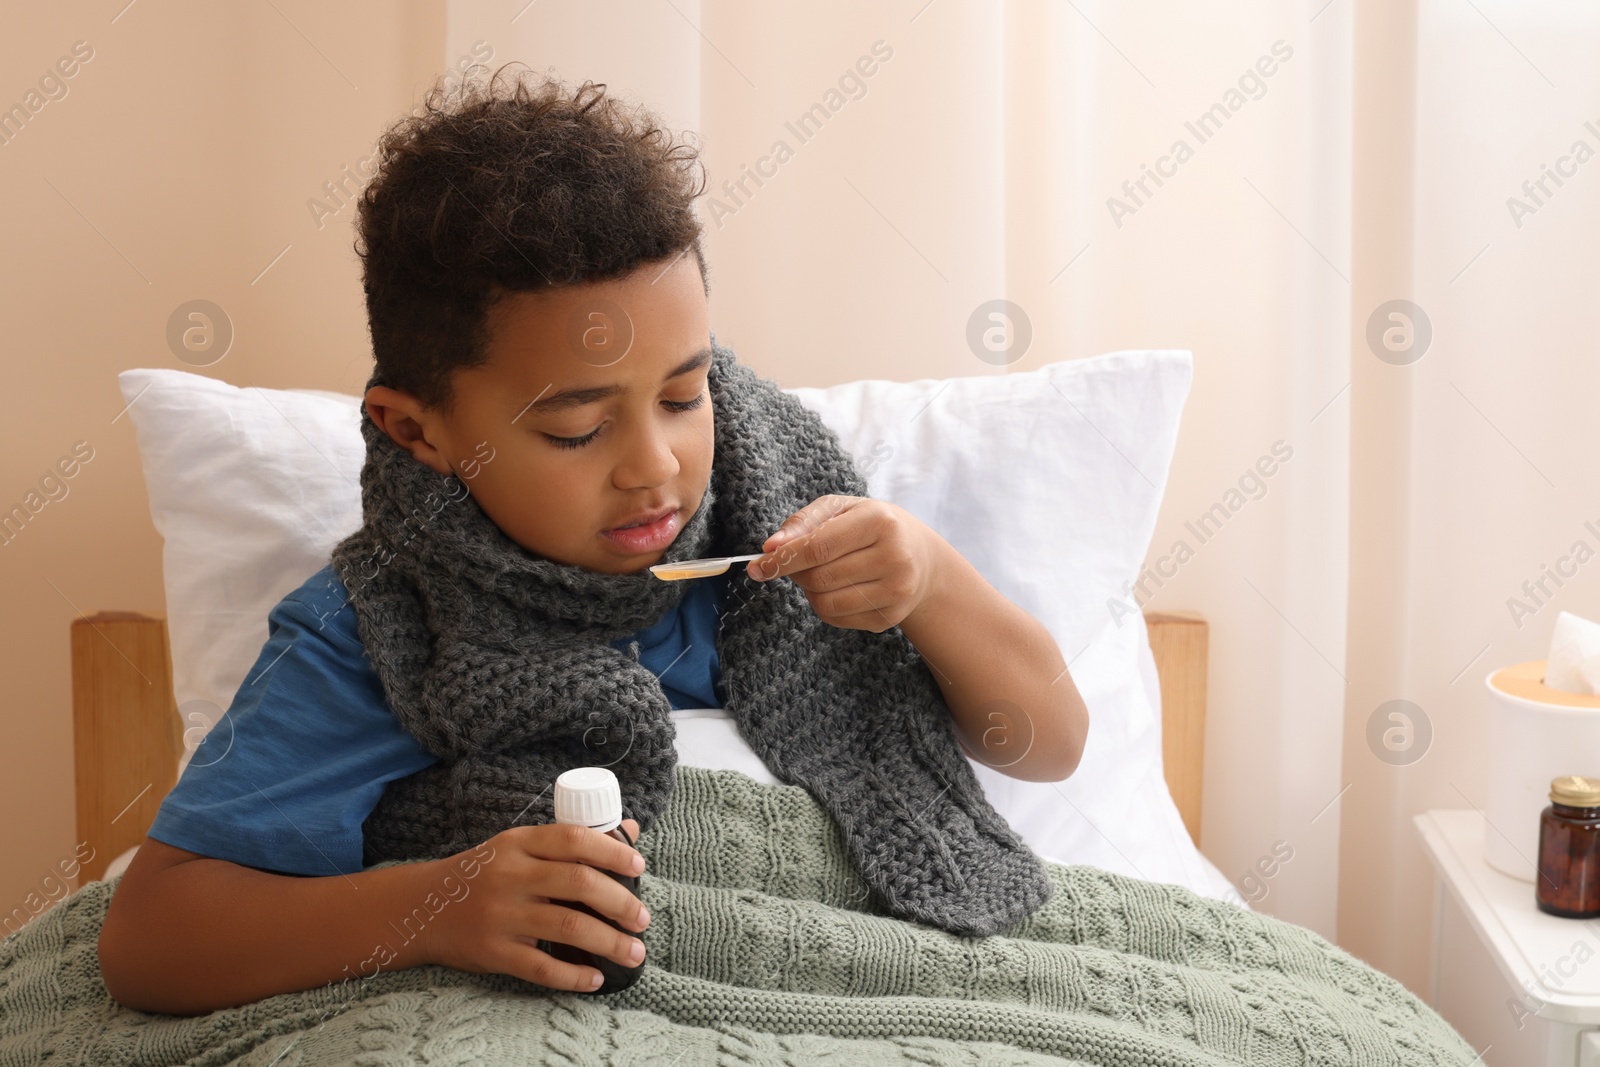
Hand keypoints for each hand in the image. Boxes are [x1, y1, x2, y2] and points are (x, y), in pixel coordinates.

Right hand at [428, 819, 648, 992]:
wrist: (423, 908)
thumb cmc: (484, 874)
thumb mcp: (520, 847)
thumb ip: (570, 841)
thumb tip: (630, 829)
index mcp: (519, 844)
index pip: (573, 839)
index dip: (612, 850)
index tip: (639, 866)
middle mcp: (511, 876)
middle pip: (578, 883)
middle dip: (620, 902)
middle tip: (642, 919)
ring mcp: (501, 915)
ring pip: (567, 927)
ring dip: (609, 942)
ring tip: (634, 952)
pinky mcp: (493, 952)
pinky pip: (541, 967)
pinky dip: (573, 976)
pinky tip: (595, 978)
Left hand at [747, 494, 946, 631]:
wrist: (922, 558)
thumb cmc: (873, 527)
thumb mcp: (842, 509)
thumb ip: (803, 522)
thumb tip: (770, 547)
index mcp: (880, 521)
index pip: (819, 546)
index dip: (782, 559)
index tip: (757, 566)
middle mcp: (895, 557)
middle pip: (819, 577)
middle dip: (796, 573)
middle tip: (797, 563)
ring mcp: (896, 591)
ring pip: (825, 603)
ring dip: (809, 591)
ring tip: (820, 574)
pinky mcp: (891, 617)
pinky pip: (836, 619)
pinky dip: (824, 606)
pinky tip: (838, 589)